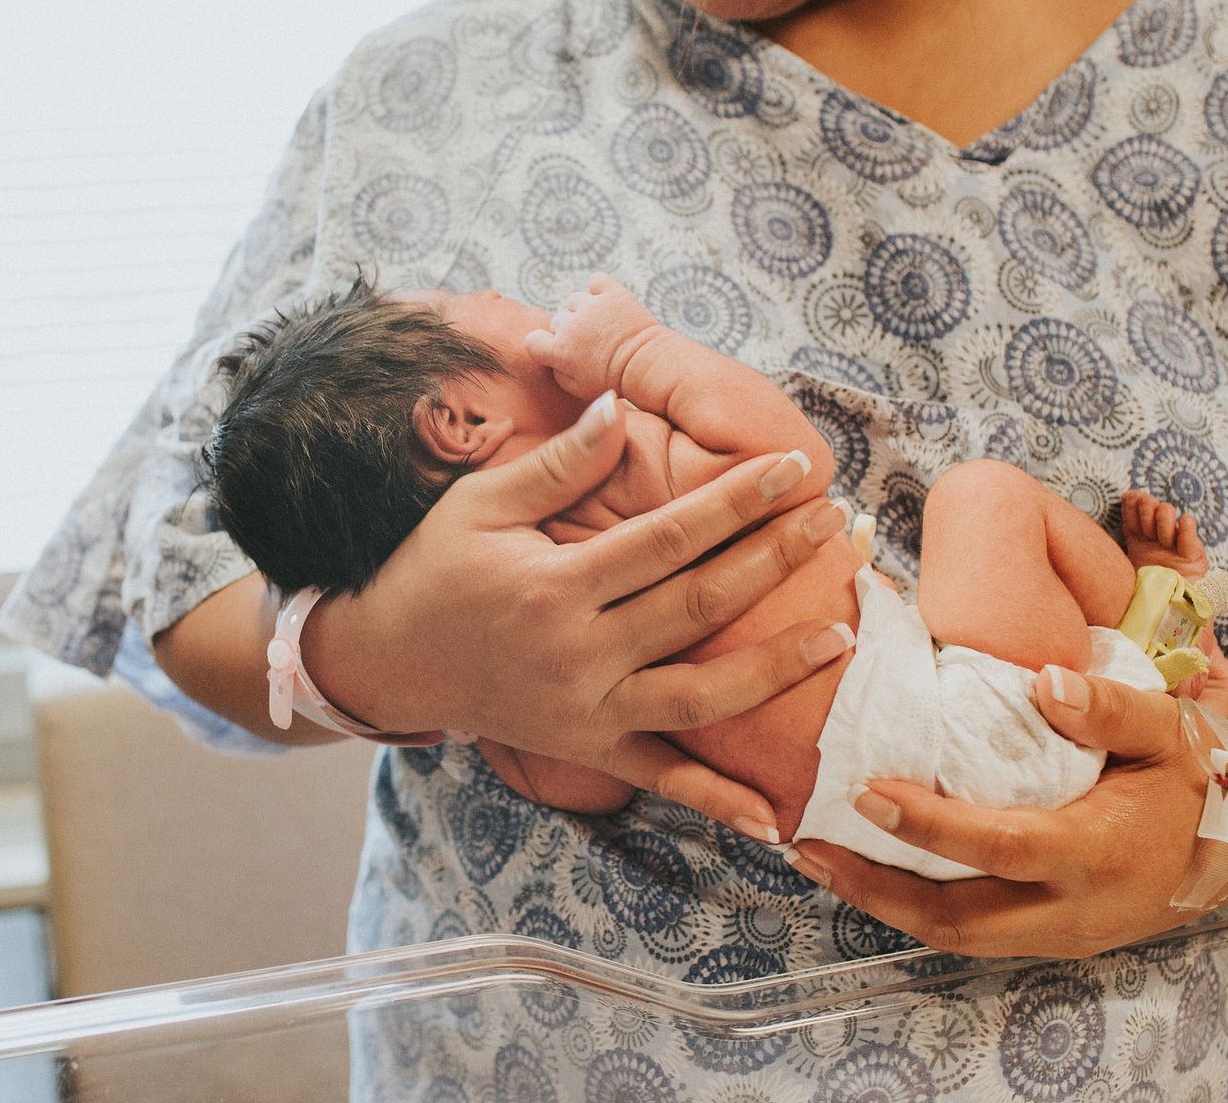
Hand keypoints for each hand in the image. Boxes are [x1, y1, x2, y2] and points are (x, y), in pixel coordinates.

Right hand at [300, 394, 851, 838]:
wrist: (385, 659)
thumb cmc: (434, 567)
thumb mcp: (481, 503)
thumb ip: (557, 464)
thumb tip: (619, 410)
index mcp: (554, 585)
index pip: (668, 537)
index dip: (736, 502)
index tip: (793, 470)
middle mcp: (577, 653)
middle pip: (699, 605)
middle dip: (776, 561)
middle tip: (839, 526)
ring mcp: (585, 711)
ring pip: (699, 696)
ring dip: (776, 670)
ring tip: (842, 637)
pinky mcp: (586, 750)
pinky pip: (661, 779)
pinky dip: (717, 802)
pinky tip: (775, 818)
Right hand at [524, 273, 661, 399]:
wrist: (646, 366)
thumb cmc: (613, 382)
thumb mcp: (578, 389)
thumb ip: (558, 373)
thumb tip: (553, 359)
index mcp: (559, 350)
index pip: (532, 340)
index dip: (544, 346)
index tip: (559, 351)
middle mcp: (571, 325)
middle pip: (557, 320)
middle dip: (569, 331)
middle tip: (589, 344)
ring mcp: (592, 306)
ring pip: (574, 300)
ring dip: (583, 311)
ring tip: (601, 325)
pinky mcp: (613, 293)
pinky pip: (596, 280)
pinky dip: (599, 288)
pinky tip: (606, 301)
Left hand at [782, 670, 1212, 957]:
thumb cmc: (1195, 780)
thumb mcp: (1168, 728)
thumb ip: (1109, 707)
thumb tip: (1047, 682)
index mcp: (1095, 849)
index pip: (996, 845)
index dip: (926, 825)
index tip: (865, 791)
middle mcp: (1070, 906)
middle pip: (956, 917)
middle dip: (874, 889)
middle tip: (806, 846)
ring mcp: (1059, 932)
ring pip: (956, 934)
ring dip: (882, 903)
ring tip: (819, 859)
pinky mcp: (1050, 938)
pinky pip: (971, 932)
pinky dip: (914, 906)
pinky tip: (873, 872)